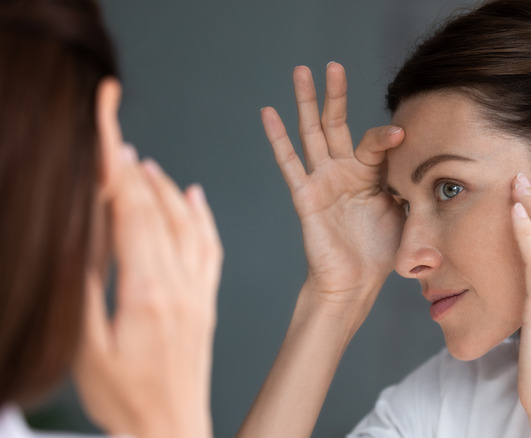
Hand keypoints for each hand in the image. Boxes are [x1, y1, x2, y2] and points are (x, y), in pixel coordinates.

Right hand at [73, 146, 222, 437]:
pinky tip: (195, 197)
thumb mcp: (87, 349)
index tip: (107, 135)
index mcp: (146, 293)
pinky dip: (203, 218)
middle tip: (117, 138)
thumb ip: (85, 290)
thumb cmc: (124, 399)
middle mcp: (179, 285)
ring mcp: (197, 292)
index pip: (131, 215)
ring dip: (166, 189)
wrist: (171, 429)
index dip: (116, 170)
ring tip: (145, 163)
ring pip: (188, 225)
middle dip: (134, 170)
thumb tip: (81, 237)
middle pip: (158, 213)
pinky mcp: (206, 302)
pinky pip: (211, 249)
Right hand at [261, 62, 404, 319]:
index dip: (386, 136)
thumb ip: (412, 185)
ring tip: (301, 71)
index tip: (402, 134)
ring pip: (311, 133)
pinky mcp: (306, 195)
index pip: (375, 142)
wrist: (356, 282)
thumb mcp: (406, 212)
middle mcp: (344, 171)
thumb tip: (434, 165)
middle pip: (337, 124)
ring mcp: (323, 181)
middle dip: (335, 94)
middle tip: (333, 65)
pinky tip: (269, 112)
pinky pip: (289, 163)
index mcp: (370, 174)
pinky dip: (278, 138)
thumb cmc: (381, 251)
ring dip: (306, 102)